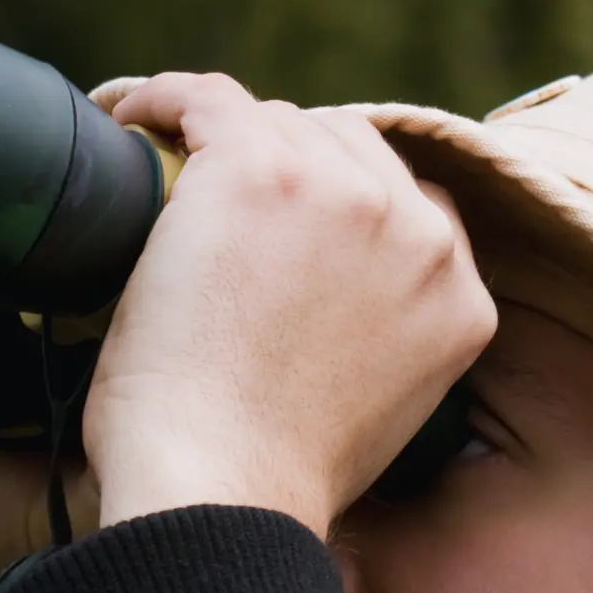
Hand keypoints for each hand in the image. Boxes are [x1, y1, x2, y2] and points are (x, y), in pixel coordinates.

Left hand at [88, 74, 495, 536]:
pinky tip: (132, 118)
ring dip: (228, 142)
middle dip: (290, 167)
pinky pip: (208, 99)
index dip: (346, 204)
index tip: (291, 221)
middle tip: (221, 204)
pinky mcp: (260, 171)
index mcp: (460, 298)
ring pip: (281, 122)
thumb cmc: (267, 478)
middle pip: (351, 150)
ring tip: (170, 164)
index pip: (413, 207)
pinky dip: (163, 101)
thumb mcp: (376, 413)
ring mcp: (346, 195)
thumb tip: (327, 310)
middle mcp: (421, 234)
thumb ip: (382, 340)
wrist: (222, 493)